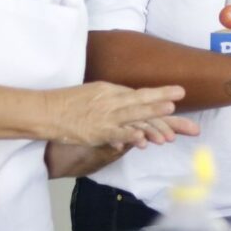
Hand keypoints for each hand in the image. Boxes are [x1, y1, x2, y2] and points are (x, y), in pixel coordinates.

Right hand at [44, 82, 195, 148]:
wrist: (46, 111)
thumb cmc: (69, 103)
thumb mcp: (95, 95)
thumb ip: (114, 102)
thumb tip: (131, 110)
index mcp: (112, 90)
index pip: (141, 94)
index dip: (161, 94)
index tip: (179, 93)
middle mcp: (112, 100)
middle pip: (142, 102)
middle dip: (164, 104)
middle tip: (184, 102)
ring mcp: (105, 116)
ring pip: (133, 115)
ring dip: (152, 116)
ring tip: (170, 117)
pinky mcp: (97, 131)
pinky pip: (116, 133)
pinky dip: (129, 136)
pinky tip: (143, 140)